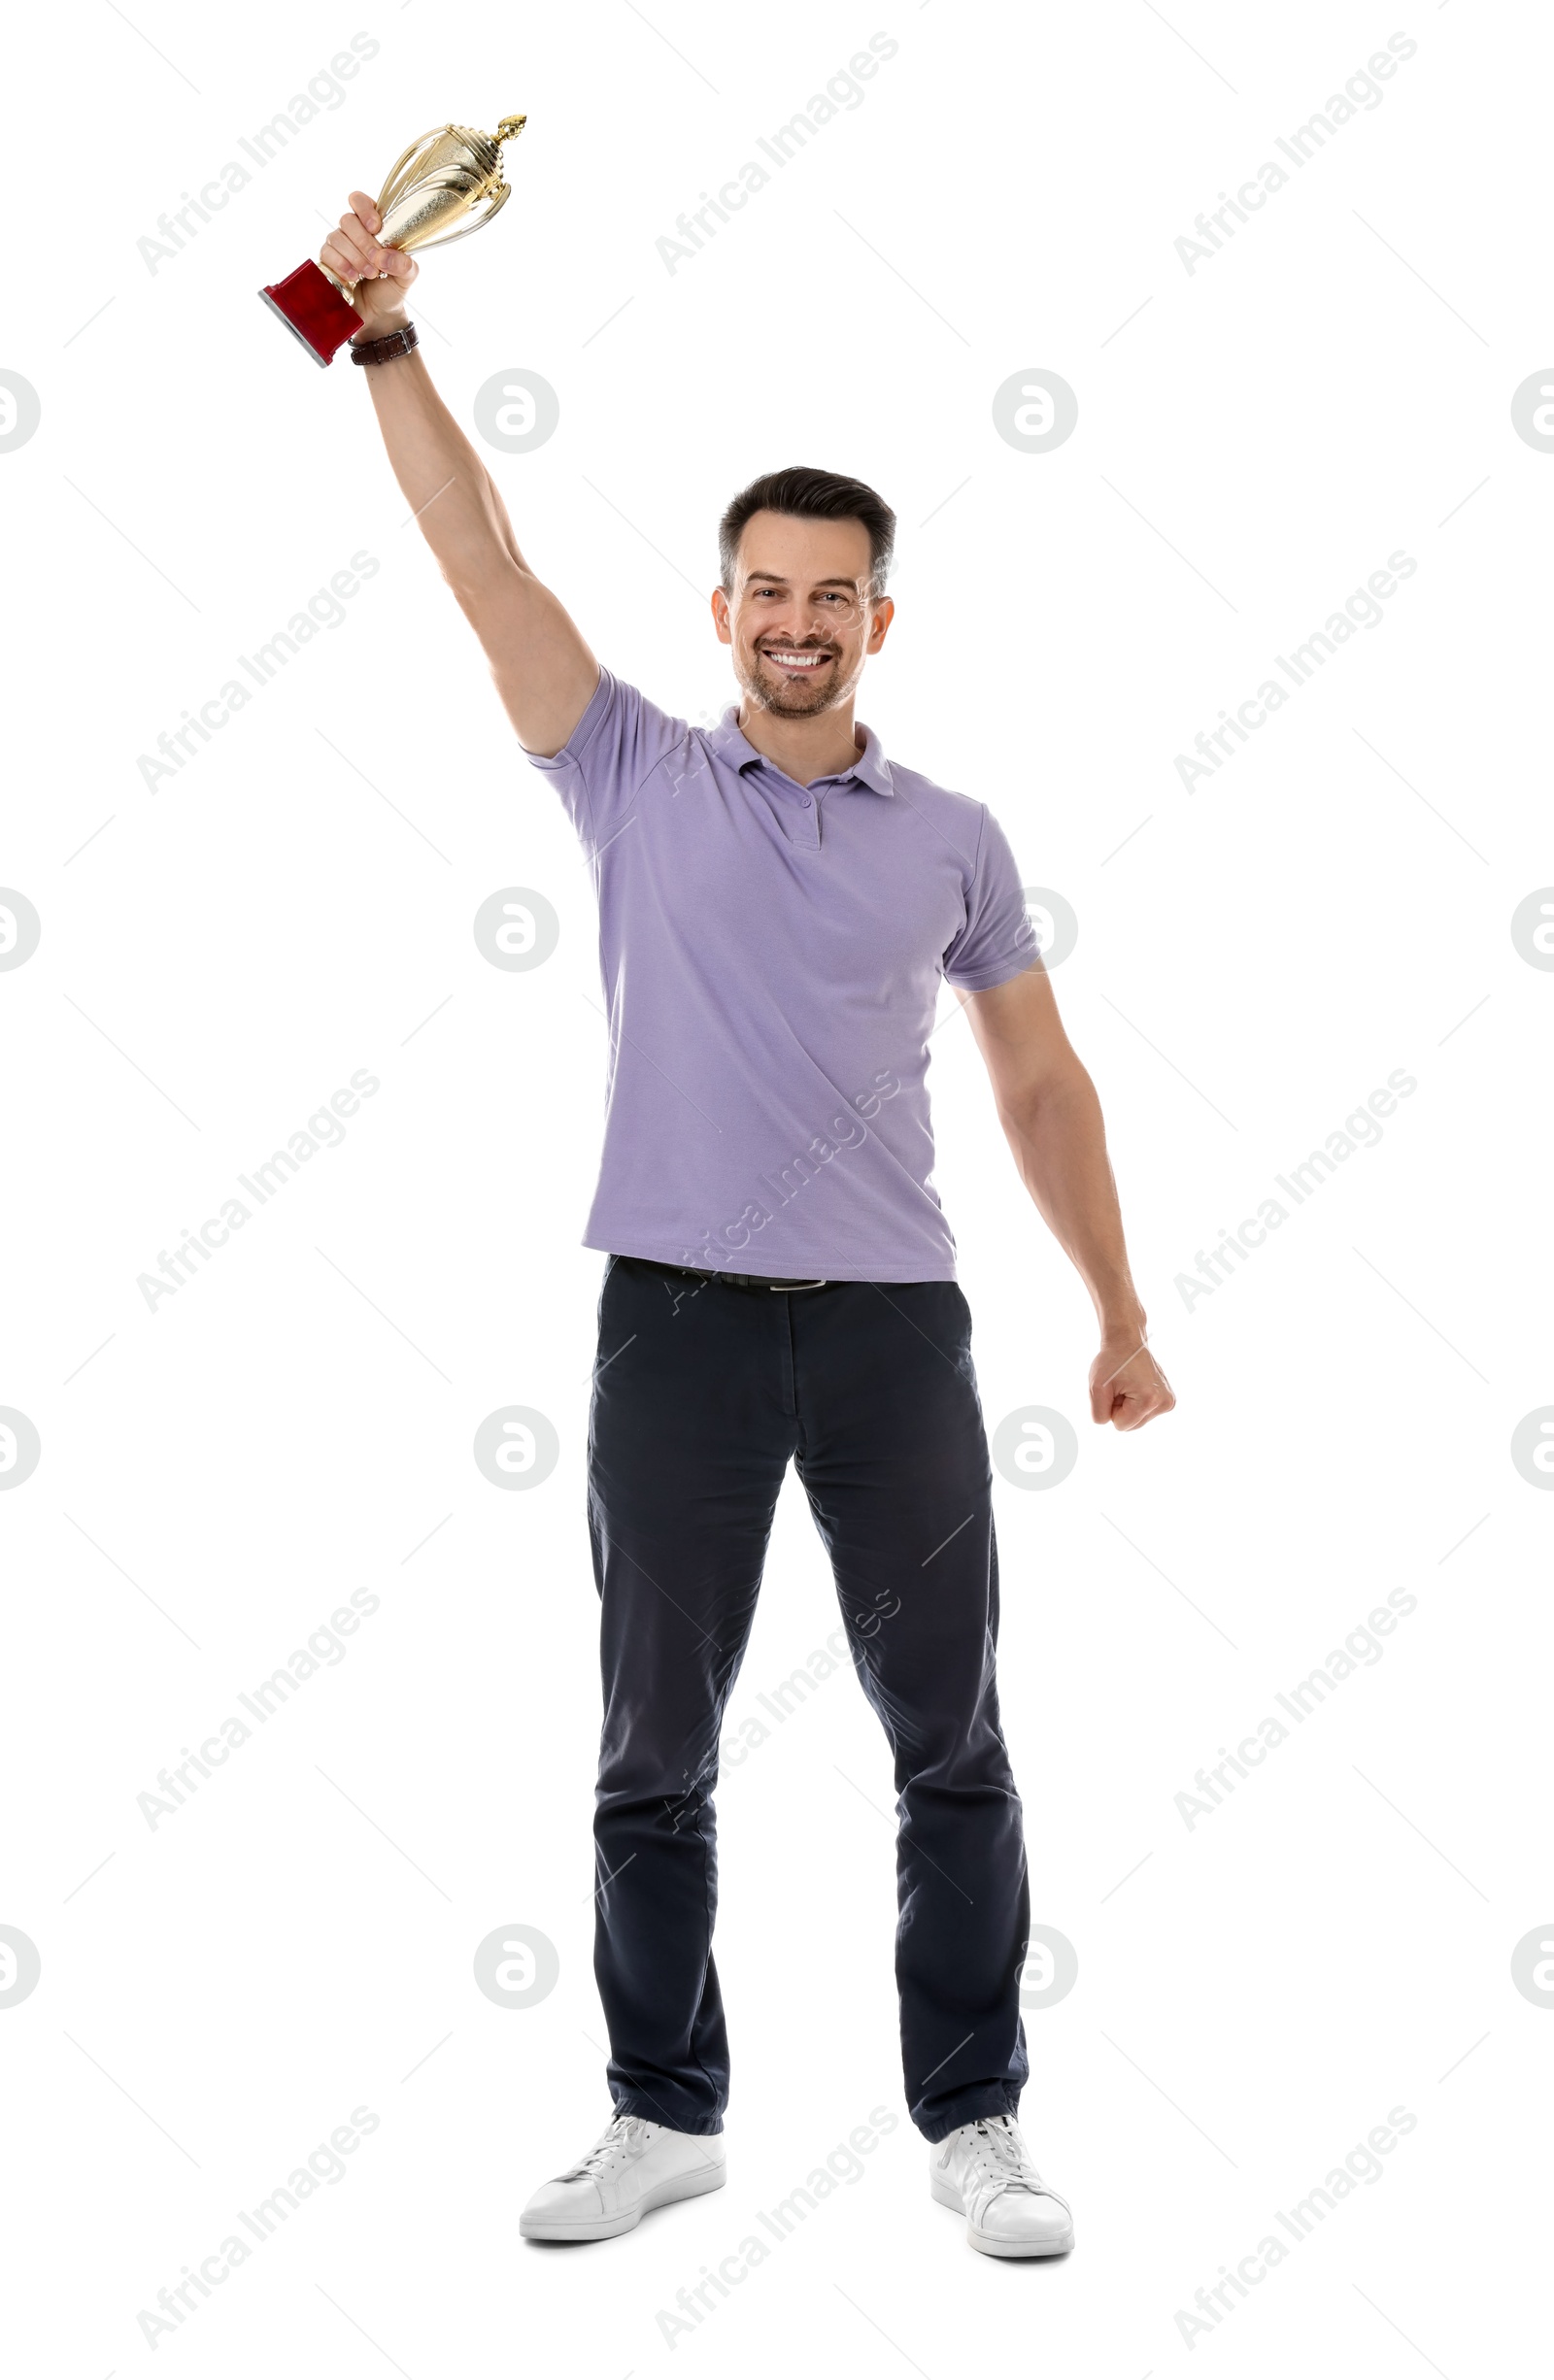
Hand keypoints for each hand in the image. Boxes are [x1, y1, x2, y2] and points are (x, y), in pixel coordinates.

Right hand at [319, 189, 418, 336]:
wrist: (379, 314)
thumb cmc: (391, 288)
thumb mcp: (406, 276)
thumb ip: (405, 264)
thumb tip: (385, 257)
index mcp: (372, 225)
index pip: (359, 201)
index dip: (364, 209)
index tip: (375, 227)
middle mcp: (353, 232)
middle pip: (347, 219)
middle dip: (363, 242)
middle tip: (377, 262)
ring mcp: (338, 246)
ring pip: (336, 237)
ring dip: (355, 257)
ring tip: (370, 275)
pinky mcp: (328, 262)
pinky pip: (326, 254)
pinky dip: (341, 265)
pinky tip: (353, 277)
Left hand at [1089, 1330, 1174, 1431]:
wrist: (1128, 1342)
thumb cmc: (1111, 1362)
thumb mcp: (1095, 1388)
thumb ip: (1099, 1414)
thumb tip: (1108, 1424)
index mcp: (1149, 1400)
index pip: (1120, 1425)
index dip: (1111, 1408)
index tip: (1115, 1388)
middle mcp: (1164, 1403)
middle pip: (1131, 1425)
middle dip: (1121, 1408)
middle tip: (1122, 1386)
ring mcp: (1169, 1402)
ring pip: (1137, 1420)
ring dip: (1128, 1405)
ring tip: (1128, 1385)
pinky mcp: (1168, 1400)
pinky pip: (1144, 1413)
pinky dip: (1136, 1403)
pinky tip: (1137, 1386)